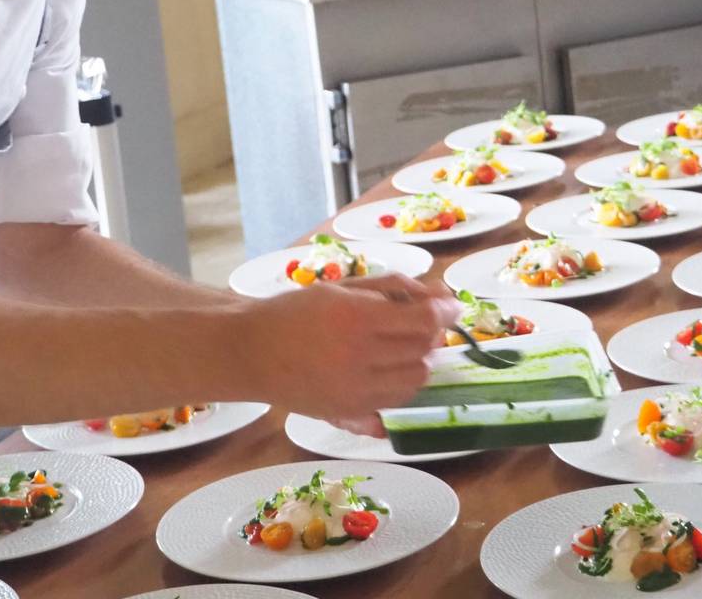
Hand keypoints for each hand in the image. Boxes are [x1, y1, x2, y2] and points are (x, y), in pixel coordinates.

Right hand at [233, 274, 459, 420]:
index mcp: (357, 319)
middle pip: (425, 350)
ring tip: (399, 345)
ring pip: (416, 379)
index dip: (445, 311)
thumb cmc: (295, 312)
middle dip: (431, 332)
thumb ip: (392, 287)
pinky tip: (386, 368)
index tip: (450, 304)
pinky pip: (396, 401)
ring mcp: (355, 390)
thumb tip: (440, 294)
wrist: (250, 352)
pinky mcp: (349, 413)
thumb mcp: (342, 288)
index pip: (425, 320)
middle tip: (419, 321)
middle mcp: (359, 358)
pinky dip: (401, 383)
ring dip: (419, 359)